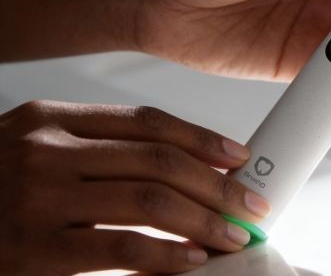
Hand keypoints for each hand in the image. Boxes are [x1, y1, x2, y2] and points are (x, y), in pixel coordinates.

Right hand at [0, 100, 270, 274]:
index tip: (238, 156)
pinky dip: (165, 255)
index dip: (202, 138)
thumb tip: (175, 162)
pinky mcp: (32, 252)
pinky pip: (118, 249)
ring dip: (204, 219)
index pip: (148, 121)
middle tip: (250, 201)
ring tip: (233, 234)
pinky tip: (192, 260)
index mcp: (53, 118)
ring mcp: (38, 199)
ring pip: (149, 202)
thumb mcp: (35, 147)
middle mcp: (48, 151)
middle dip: (217, 183)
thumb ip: (97, 147)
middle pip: (158, 160)